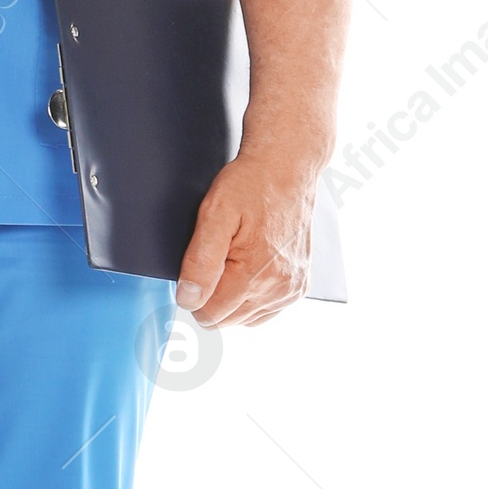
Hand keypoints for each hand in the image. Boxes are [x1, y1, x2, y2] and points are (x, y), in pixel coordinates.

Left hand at [175, 152, 317, 327]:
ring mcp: (291, 289)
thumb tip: (188, 300)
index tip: (201, 265)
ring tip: (237, 257)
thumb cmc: (250, 186)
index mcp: (254, 274)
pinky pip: (265, 310)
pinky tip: (250, 268)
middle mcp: (278, 288)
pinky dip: (252, 296)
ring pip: (245, 317)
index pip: (209, 314)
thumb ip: (199, 262)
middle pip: (227, 319)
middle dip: (215, 294)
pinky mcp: (299, 286)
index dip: (195, 292)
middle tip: (220, 255)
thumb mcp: (214, 215)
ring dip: (234, 296)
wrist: (287, 169)